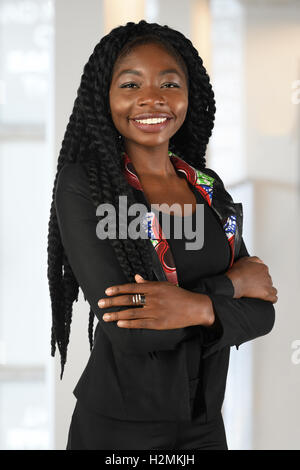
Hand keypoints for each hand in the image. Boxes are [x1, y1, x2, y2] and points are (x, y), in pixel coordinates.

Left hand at [97, 274, 213, 328]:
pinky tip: (120, 324)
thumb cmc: (179, 295)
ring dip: (117, 315)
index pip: (132, 287)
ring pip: (132, 313)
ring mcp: (155, 311)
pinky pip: (140, 323)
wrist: (195, 308)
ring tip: (106, 316)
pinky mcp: (158, 323)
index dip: (118, 289)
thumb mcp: (164, 285)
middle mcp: (153, 299)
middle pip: (129, 300)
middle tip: (100, 304)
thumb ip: (148, 283)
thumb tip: (135, 279)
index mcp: (154, 288)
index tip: (107, 291)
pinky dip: (129, 323)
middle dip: (112, 302)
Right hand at [226, 256, 277, 302]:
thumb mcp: (245, 259)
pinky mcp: (266, 293)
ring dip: (267, 290)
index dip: (259, 276)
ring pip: (272, 288)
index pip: (265, 272)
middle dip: (263, 283)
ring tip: (260, 292)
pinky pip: (274, 298)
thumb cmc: (238, 272)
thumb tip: (260, 262)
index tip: (255, 278)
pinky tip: (268, 299)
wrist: (234, 282)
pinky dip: (272, 298)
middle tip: (255, 285)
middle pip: (268, 280)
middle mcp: (267, 276)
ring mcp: (267, 285)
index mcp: (263, 268)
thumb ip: (255, 260)